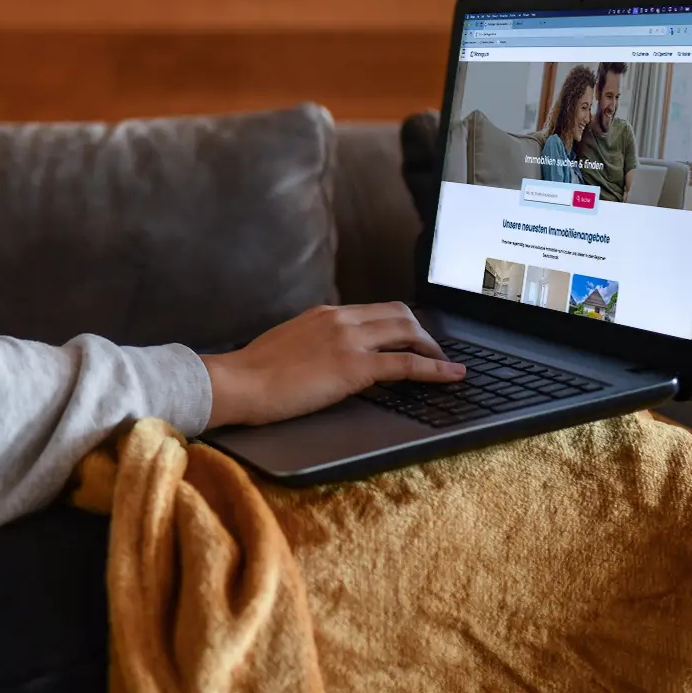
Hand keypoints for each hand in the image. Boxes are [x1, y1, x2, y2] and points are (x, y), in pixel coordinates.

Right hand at [201, 303, 464, 429]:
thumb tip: (328, 357)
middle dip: (422, 331)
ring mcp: (349, 340)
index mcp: (324, 314)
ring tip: (444, 364)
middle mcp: (340, 318)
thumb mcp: (288, 345)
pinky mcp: (355, 366)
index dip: (400, 323)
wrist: (240, 383)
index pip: (374, 309)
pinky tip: (452, 375)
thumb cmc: (253, 373)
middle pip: (399, 313)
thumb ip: (313, 343)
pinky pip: (407, 363)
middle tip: (432, 352)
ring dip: (431, 347)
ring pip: (408, 331)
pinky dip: (436, 368)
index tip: (410, 336)